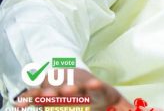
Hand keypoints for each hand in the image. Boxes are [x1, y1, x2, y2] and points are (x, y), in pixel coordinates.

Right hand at [16, 68, 132, 110]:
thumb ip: (126, 108)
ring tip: (48, 96)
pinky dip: (28, 98)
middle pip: (74, 86)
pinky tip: (20, 104)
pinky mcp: (45, 89)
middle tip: (68, 90)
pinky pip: (35, 94)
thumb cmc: (96, 94)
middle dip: (72, 88)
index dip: (96, 87)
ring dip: (50, 91)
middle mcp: (77, 84)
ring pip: (54, 88)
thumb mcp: (112, 99)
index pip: (97, 87)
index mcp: (95, 87)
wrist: (72, 72)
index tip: (96, 85)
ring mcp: (60, 85)